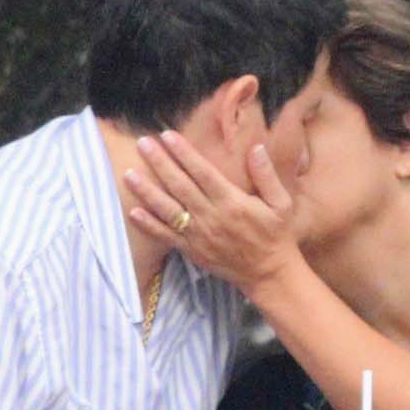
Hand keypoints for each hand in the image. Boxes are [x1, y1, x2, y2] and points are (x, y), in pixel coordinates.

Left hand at [125, 125, 299, 290]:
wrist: (269, 273)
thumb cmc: (276, 234)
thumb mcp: (281, 203)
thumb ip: (267, 175)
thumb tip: (256, 148)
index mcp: (232, 201)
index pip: (202, 172)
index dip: (183, 153)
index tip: (167, 136)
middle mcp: (211, 216)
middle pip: (180, 185)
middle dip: (160, 163)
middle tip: (142, 144)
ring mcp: (199, 235)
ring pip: (168, 209)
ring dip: (147, 191)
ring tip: (129, 174)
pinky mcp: (192, 250)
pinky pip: (166, 236)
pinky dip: (149, 225)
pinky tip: (133, 211)